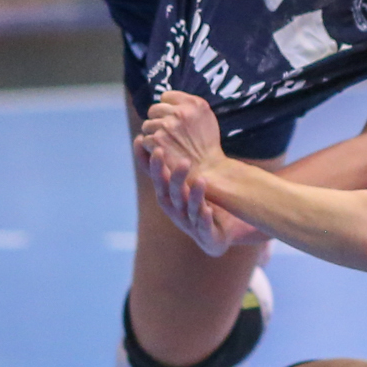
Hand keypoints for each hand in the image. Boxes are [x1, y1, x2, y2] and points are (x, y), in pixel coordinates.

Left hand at [141, 89, 225, 179]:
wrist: (208, 168)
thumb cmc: (206, 144)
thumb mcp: (206, 116)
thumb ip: (188, 105)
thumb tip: (166, 100)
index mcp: (194, 103)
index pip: (166, 96)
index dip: (167, 109)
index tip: (171, 119)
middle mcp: (180, 111)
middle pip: (154, 109)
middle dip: (157, 120)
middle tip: (167, 133)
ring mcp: (168, 125)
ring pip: (147, 125)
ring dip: (153, 134)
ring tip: (166, 144)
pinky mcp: (158, 140)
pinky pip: (145, 140)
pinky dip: (151, 148)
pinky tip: (163, 153)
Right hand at [145, 144, 260, 255]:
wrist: (224, 232)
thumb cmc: (203, 203)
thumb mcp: (190, 181)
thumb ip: (178, 162)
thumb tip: (168, 131)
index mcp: (170, 196)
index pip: (155, 177)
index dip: (147, 161)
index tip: (142, 140)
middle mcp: (176, 210)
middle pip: (165, 191)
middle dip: (162, 172)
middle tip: (160, 151)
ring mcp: (190, 224)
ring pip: (187, 208)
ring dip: (192, 194)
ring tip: (200, 179)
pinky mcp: (206, 235)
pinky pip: (203, 226)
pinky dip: (204, 217)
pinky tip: (207, 210)